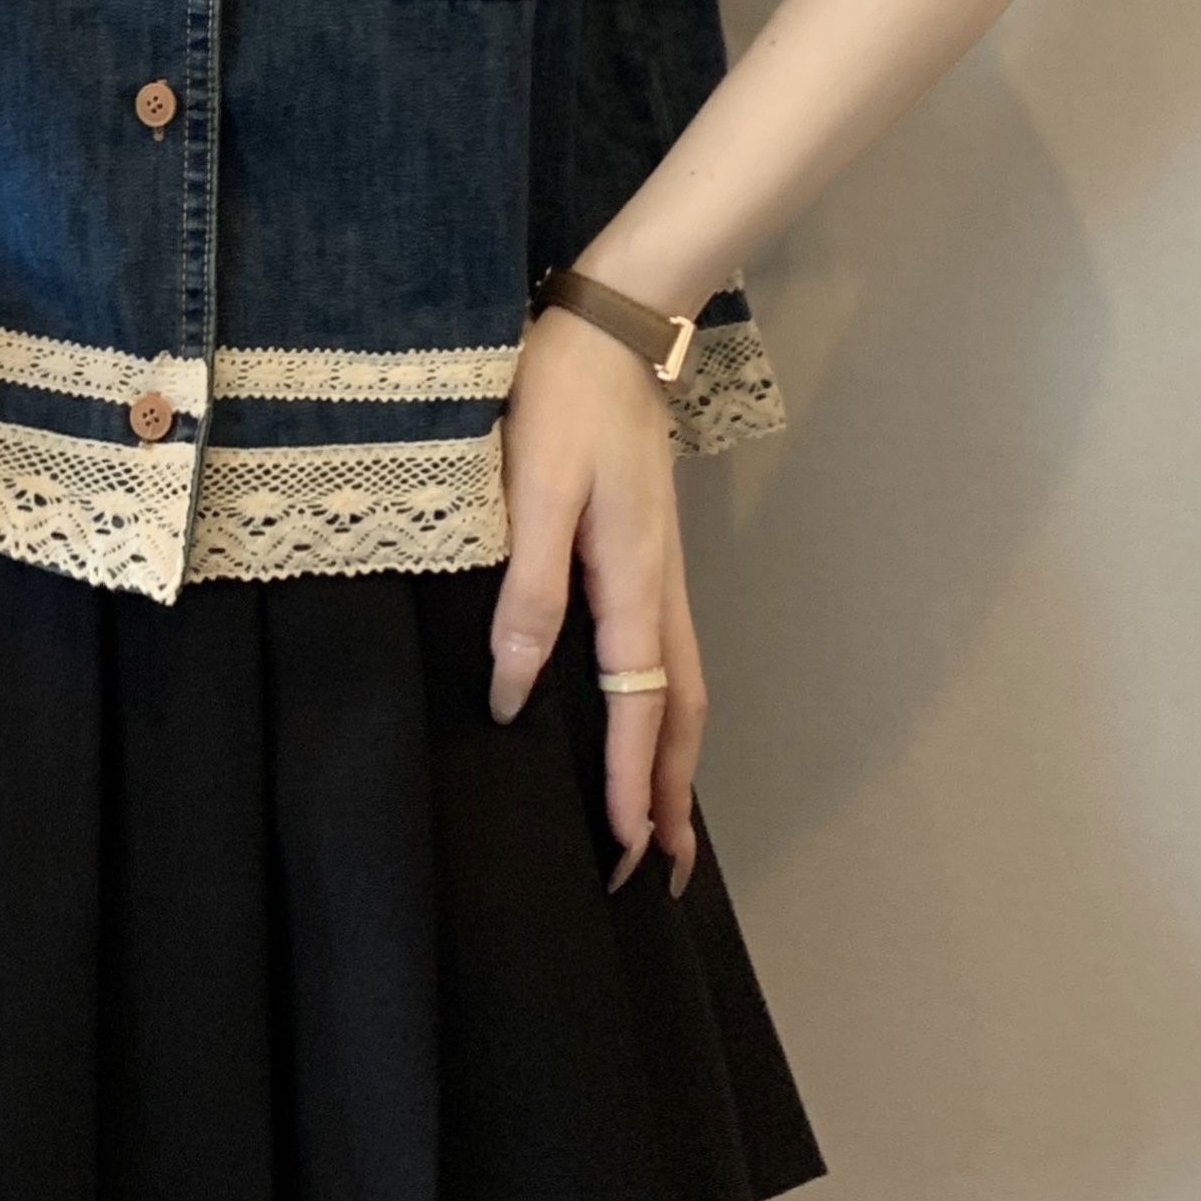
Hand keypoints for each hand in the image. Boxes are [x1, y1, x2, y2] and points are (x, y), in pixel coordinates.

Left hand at [491, 304, 706, 896]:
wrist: (607, 328)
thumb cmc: (561, 404)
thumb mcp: (532, 494)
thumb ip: (527, 594)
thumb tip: (517, 693)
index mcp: (632, 583)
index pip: (638, 707)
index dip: (630, 782)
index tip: (623, 850)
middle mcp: (660, 589)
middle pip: (679, 714)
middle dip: (669, 795)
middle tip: (656, 872)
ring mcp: (661, 573)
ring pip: (683, 689)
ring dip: (675, 761)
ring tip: (662, 826)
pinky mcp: (648, 556)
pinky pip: (668, 657)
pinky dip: (668, 713)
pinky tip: (647, 725)